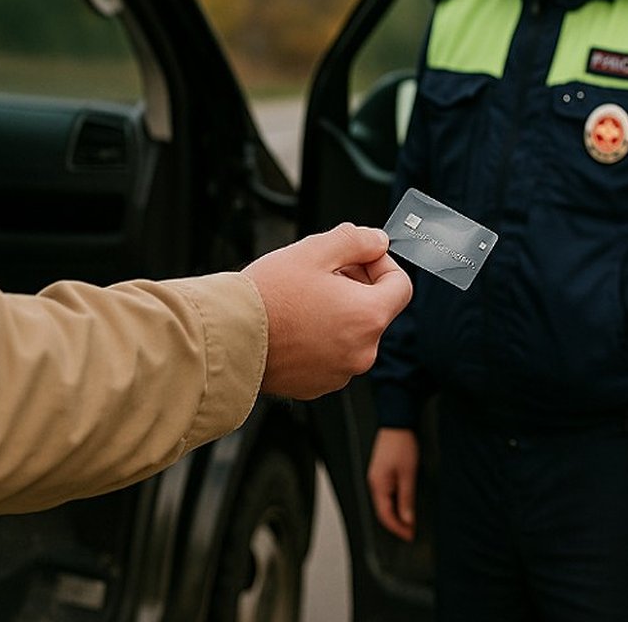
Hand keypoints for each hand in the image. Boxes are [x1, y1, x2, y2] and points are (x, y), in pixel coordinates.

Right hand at [243, 223, 411, 399]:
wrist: (227, 339)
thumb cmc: (265, 299)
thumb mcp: (313, 251)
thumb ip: (355, 240)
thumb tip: (378, 241)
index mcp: (368, 317)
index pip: (401, 286)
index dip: (382, 265)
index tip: (360, 258)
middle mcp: (361, 351)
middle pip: (375, 310)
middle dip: (355, 287)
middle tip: (322, 274)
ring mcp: (340, 373)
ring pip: (352, 334)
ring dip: (337, 313)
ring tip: (302, 301)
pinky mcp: (318, 386)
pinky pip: (332, 356)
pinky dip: (321, 339)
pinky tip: (294, 325)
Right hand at [367, 427, 418, 540]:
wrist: (397, 422)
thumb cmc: (401, 444)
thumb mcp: (408, 474)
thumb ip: (407, 498)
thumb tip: (407, 519)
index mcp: (378, 485)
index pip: (385, 515)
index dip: (398, 528)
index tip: (410, 535)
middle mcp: (374, 483)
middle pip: (383, 511)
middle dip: (397, 524)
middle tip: (411, 532)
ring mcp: (377, 478)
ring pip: (385, 503)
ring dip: (396, 514)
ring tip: (410, 522)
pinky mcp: (382, 472)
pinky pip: (386, 494)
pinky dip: (395, 504)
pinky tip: (404, 505)